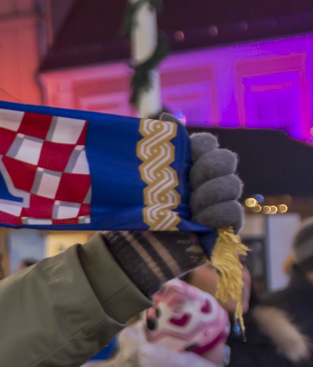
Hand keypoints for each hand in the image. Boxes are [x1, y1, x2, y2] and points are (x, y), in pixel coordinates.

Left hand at [99, 130, 242, 297]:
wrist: (130, 250)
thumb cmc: (134, 212)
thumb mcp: (139, 177)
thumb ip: (155, 149)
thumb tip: (167, 116)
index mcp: (188, 166)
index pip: (208, 143)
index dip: (201, 147)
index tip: (184, 158)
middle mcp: (207, 181)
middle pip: (226, 159)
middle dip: (208, 168)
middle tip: (188, 183)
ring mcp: (218, 204)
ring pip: (233, 185)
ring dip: (209, 194)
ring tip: (190, 206)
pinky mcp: (223, 228)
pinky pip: (235, 212)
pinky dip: (218, 214)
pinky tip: (200, 220)